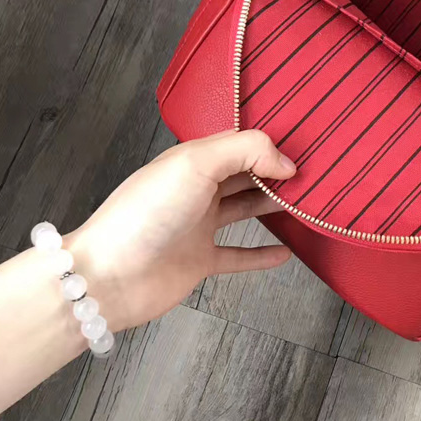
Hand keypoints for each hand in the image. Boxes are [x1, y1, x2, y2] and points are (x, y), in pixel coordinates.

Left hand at [65, 130, 296, 331]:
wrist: (110, 276)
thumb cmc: (145, 213)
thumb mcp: (196, 164)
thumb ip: (245, 151)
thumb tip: (285, 163)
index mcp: (192, 161)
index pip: (239, 145)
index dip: (269, 147)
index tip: (301, 154)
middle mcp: (196, 190)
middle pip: (244, 175)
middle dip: (274, 173)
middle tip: (310, 177)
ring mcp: (197, 226)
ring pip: (244, 210)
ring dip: (272, 207)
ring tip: (303, 205)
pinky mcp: (199, 261)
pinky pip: (238, 256)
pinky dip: (262, 255)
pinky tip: (284, 253)